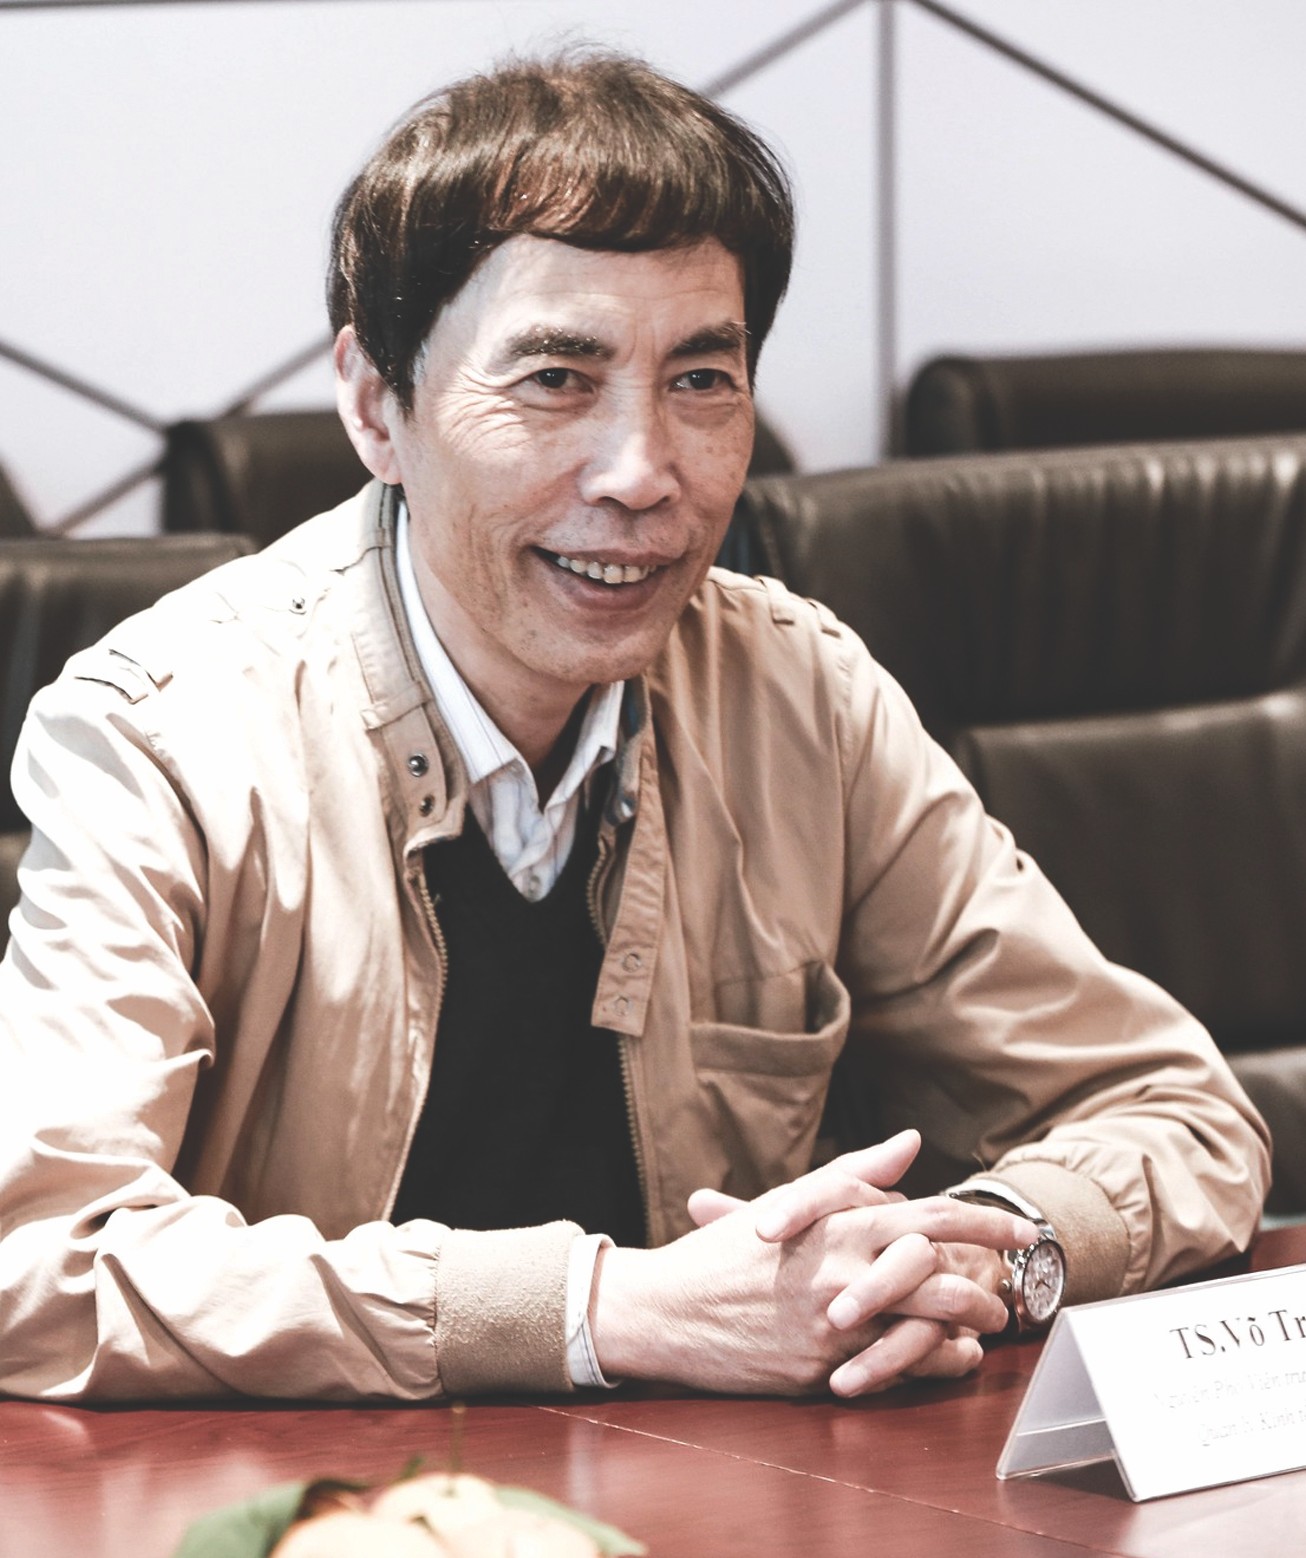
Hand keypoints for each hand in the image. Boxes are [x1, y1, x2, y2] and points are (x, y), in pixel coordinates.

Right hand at [590, 1137, 1033, 1396]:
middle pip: (945, 1278)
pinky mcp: (823, 1370)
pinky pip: (896, 1370)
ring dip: (967, 1331)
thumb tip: (909, 1143)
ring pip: (928, 1330)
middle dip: (988, 1287)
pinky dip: (933, 1365)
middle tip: (1007, 1293)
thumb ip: (855, 1173)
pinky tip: (950, 1359)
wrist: (665, 1310)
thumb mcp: (789, 1203)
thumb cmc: (725, 1252)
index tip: (1023, 1230)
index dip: (987, 1223)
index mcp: (839, 1225)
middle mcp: (844, 1273)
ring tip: (984, 1329)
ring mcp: (835, 1326)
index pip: (933, 1215)